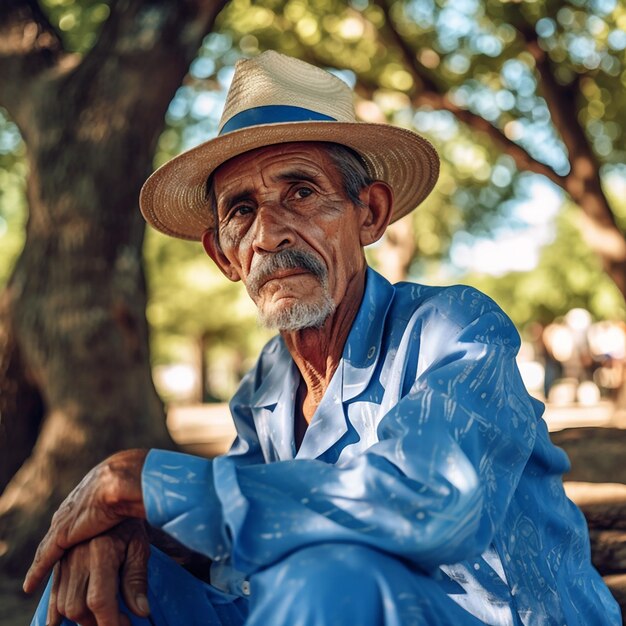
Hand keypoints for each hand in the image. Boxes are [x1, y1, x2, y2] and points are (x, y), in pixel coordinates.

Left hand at [24, 449, 147, 593]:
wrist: (123, 481)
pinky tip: (30, 585)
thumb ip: (129, 505)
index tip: (73, 550)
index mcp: (86, 499)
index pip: (74, 523)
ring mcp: (65, 523)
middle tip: (54, 571)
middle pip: (59, 537)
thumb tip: (149, 512)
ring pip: (50, 551)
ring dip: (45, 568)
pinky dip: (37, 572)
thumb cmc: (132, 484)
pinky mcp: (62, 535)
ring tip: (38, 582)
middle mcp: (71, 511)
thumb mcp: (128, 497)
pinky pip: (45, 558)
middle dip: (55, 553)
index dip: (73, 537)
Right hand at [46, 520, 150, 625]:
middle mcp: (78, 556)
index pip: (101, 601)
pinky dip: (53, 605)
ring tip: (95, 620)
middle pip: (77, 606)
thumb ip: (137, 580)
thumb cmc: (132, 518)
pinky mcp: (62, 552)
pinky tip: (54, 622)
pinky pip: (54, 584)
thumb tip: (141, 612)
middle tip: (115, 623)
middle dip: (93, 622)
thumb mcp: (140, 547)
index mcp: (100, 554)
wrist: (114, 485)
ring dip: (77, 616)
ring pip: (63, 600)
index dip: (111, 621)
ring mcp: (67, 554)